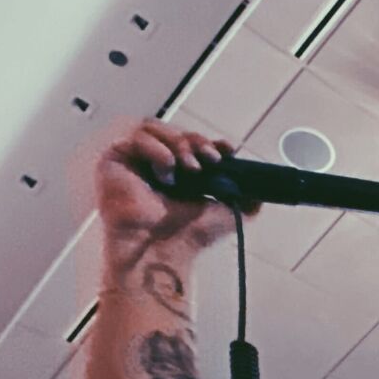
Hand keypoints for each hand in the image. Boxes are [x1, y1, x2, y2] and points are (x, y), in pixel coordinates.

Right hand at [94, 119, 252, 251]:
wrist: (165, 250)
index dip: (209, 141)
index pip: (191, 141)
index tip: (226, 150)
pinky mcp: (114, 160)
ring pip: (155, 128)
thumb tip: (263, 188)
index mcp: (180, 172)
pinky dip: (158, 150)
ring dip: (180, 144)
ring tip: (190, 168)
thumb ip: (249, 198)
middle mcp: (155, 165)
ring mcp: (133, 162)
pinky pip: (136, 137)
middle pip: (175, 130)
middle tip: (210, 160)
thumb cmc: (189, 237)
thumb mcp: (232, 213)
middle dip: (197, 141)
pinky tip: (167, 173)